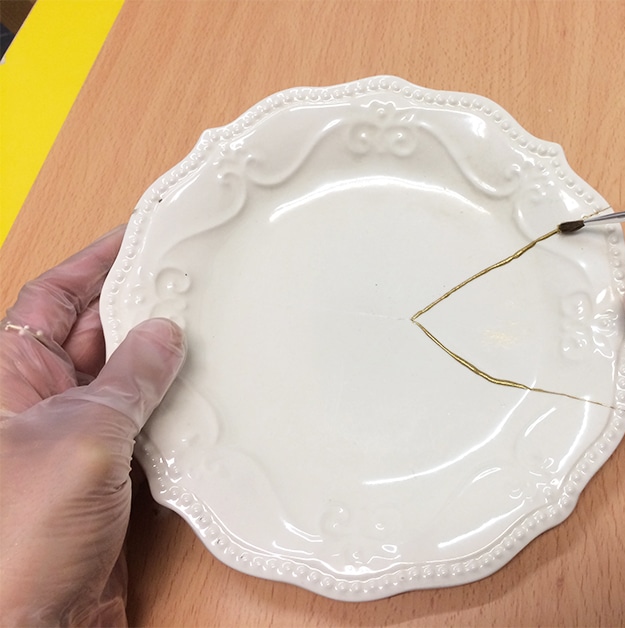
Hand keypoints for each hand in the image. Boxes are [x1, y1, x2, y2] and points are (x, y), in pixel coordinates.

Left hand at [0, 228, 185, 625]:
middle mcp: (40, 402)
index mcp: (10, 376)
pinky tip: (205, 398)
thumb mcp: (79, 436)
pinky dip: (174, 408)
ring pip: (125, 378)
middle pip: (94, 331)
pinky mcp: (108, 475)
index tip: (140, 235)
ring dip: (163, 360)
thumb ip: (126, 380)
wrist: (31, 624)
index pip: (54, 296)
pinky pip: (145, 423)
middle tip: (189, 283)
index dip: (95, 261)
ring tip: (206, 332)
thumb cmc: (18, 536)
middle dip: (139, 305)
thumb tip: (161, 334)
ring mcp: (76, 439)